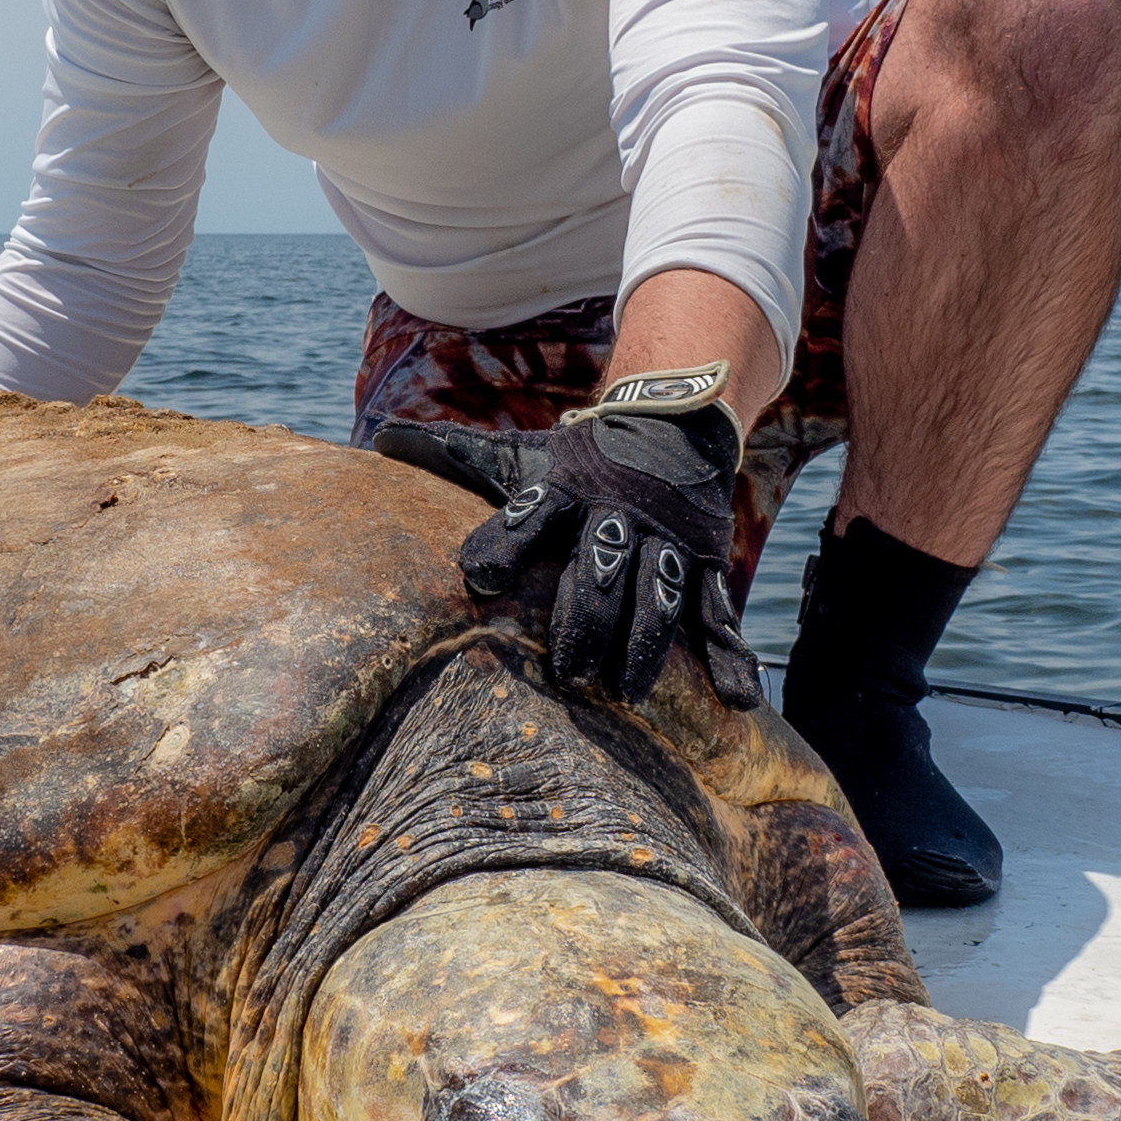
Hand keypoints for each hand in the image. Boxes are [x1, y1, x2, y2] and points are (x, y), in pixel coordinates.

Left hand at [376, 371, 761, 707]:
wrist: (672, 419)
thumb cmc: (579, 457)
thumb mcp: (522, 454)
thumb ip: (455, 457)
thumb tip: (381, 440)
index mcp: (566, 490)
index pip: (529, 515)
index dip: (503, 543)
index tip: (477, 576)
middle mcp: (618, 516)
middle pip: (599, 571)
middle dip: (584, 622)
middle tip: (568, 676)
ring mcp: (666, 541)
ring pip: (658, 595)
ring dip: (644, 644)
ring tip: (628, 693)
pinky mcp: (705, 561)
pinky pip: (718, 612)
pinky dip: (731, 658)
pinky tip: (739, 701)